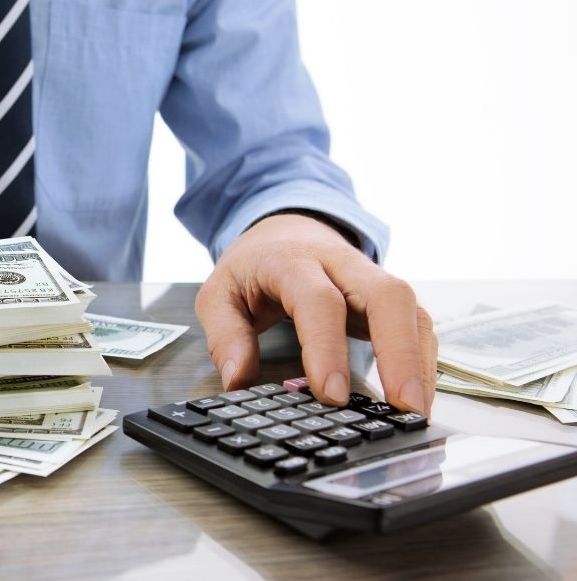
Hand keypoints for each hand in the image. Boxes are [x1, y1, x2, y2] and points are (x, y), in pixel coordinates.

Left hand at [195, 214, 435, 413]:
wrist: (283, 229)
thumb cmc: (252, 267)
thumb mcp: (218, 294)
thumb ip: (226, 336)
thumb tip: (238, 381)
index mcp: (293, 261)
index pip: (319, 301)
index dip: (327, 347)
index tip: (331, 394)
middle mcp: (342, 264)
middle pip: (386, 296)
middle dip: (400, 352)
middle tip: (403, 406)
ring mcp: (372, 278)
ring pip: (411, 309)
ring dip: (420, 362)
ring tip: (417, 412)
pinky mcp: (389, 297)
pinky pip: (417, 323)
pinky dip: (423, 360)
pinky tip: (418, 395)